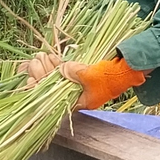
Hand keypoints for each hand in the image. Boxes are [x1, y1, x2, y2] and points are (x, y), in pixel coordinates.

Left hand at [15, 54, 144, 110]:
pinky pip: (65, 72)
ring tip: (39, 56)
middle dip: (41, 75)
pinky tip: (49, 57)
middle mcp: (77, 96)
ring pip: (57, 79)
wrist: (130, 69)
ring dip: (47, 68)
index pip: (52, 99)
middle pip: (52, 88)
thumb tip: (60, 69)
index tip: (28, 80)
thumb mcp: (91, 75)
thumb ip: (73, 72)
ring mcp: (80, 86)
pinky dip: (57, 65)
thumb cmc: (112, 76)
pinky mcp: (84, 75)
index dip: (38, 90)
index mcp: (78, 102)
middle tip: (34, 61)